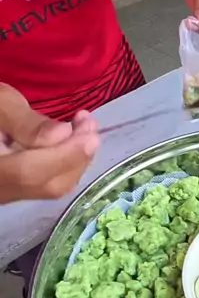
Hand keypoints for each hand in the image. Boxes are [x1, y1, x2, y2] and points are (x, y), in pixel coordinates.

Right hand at [0, 85, 99, 202]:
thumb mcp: (0, 104)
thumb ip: (27, 122)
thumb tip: (62, 134)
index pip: (28, 172)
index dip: (65, 156)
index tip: (91, 135)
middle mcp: (0, 190)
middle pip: (46, 185)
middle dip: (77, 156)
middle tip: (90, 124)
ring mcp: (11, 193)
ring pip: (53, 187)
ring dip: (77, 159)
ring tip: (85, 128)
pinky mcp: (22, 190)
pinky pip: (51, 184)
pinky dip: (69, 164)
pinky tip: (75, 142)